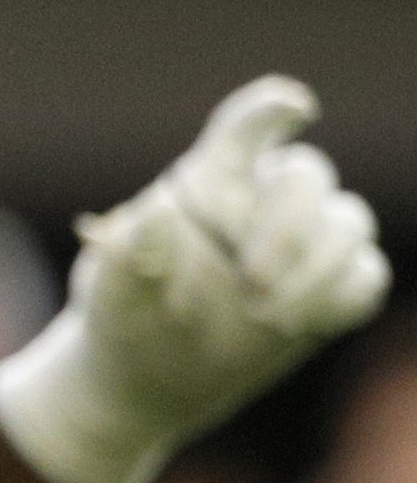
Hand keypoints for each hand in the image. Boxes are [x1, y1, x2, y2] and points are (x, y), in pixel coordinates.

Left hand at [0, 76, 390, 482]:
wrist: (152, 376)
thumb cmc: (126, 317)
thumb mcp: (114, 292)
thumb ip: (132, 253)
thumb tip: (158, 210)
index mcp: (205, 182)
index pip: (243, 130)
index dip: (270, 111)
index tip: (295, 106)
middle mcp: (259, 200)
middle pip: (307, 175)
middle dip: (290, 227)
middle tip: (252, 284)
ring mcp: (302, 241)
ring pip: (349, 222)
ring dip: (317, 271)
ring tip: (265, 318)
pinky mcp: (330, 286)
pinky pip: (367, 273)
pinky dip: (343, 297)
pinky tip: (302, 324)